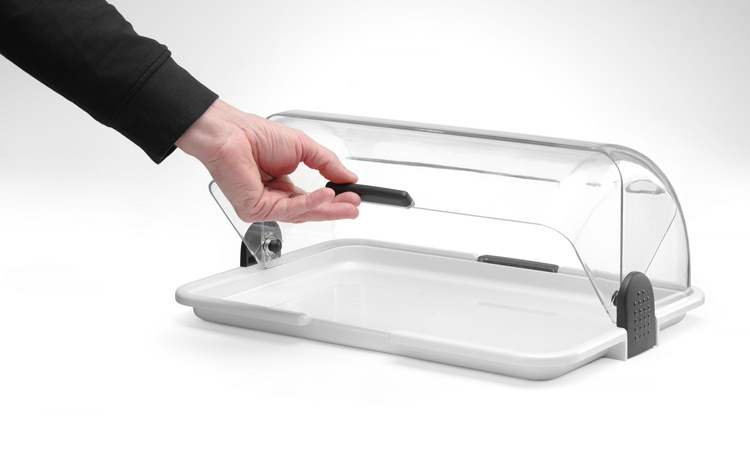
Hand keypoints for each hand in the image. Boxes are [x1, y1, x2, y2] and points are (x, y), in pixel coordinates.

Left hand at [176, 99, 360, 222]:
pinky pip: (288, 210)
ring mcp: (263, 205)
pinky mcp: (255, 210)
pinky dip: (309, 203)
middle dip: (335, 209)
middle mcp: (273, 197)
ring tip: (347, 204)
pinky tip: (325, 195)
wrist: (231, 132)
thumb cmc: (254, 135)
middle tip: (354, 207)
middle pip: (309, 210)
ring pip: (301, 214)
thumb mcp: (302, 147)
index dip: (334, 200)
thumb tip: (348, 176)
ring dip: (327, 209)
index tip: (353, 197)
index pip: (311, 199)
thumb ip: (326, 163)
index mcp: (282, 184)